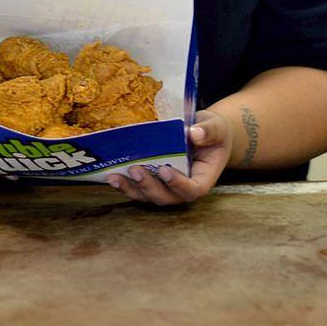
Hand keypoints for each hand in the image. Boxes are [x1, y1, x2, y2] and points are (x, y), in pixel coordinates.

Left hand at [105, 109, 233, 205]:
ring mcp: (167, 188)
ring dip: (131, 189)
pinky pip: (138, 189)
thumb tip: (194, 133)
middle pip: (166, 198)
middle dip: (149, 187)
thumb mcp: (216, 127)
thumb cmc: (213, 133)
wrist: (205, 134)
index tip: (165, 170)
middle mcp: (183, 188)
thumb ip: (209, 131)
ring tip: (115, 177)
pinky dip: (125, 184)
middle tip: (136, 170)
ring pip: (148, 197)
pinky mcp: (153, 183)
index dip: (178, 184)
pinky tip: (110, 176)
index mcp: (203, 178)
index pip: (192, 190)